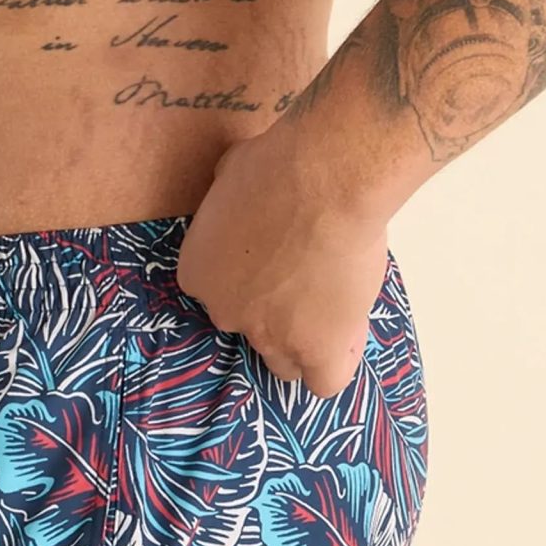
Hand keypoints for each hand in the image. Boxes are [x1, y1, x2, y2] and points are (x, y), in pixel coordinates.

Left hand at [175, 126, 392, 399]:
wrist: (323, 182)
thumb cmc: (276, 164)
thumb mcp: (232, 171)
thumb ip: (232, 196)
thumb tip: (245, 185)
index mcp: (198, 272)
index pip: (220, 293)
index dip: (251, 278)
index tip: (276, 257)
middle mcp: (225, 312)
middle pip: (250, 331)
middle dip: (276, 313)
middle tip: (307, 281)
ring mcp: (269, 336)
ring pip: (284, 365)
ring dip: (304, 345)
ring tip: (331, 313)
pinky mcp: (316, 348)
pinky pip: (324, 381)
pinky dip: (334, 367)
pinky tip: (347, 342)